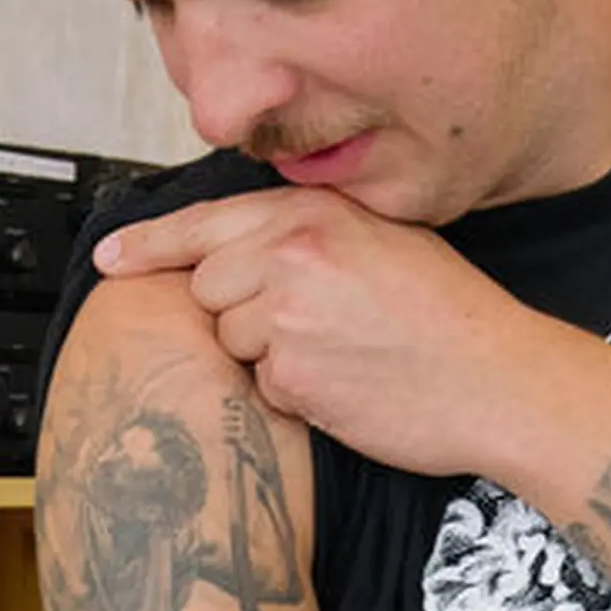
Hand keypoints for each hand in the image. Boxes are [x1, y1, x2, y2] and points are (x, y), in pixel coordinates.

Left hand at [93, 188, 604, 479]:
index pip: (205, 224)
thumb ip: (310, 235)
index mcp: (313, 214)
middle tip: (317, 324)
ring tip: (342, 354)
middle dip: (243, 314)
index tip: (109, 260)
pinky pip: (263, 388)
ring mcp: (286, 315)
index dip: (149, 246)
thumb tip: (237, 251)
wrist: (501, 381)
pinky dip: (295, 396)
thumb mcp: (384, 242)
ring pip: (231, 342)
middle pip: (208, 290)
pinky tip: (348, 386)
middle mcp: (290, 255)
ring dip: (271, 357)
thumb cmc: (452, 318)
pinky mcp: (291, 375)